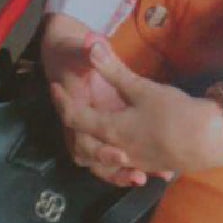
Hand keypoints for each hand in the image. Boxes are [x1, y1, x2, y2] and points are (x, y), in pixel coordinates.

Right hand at [39, 15, 144, 186]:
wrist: (62, 56)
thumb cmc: (71, 53)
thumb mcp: (78, 50)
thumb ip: (86, 51)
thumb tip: (92, 44)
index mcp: (78, 108)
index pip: (85, 139)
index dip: (100, 149)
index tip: (122, 155)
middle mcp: (83, 124)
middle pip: (95, 156)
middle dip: (114, 168)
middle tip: (138, 175)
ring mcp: (94, 129)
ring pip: (104, 161)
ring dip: (123, 172)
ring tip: (148, 178)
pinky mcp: (107, 130)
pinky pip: (117, 154)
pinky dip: (134, 164)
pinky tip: (159, 171)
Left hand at [52, 38, 222, 176]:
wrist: (207, 140)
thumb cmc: (173, 112)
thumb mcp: (142, 88)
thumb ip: (114, 69)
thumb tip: (90, 42)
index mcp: (109, 129)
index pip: (74, 117)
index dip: (62, 101)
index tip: (56, 86)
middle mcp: (115, 150)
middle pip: (82, 145)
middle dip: (75, 128)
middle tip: (75, 109)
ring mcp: (133, 161)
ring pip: (102, 160)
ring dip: (95, 148)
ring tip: (97, 132)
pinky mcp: (151, 166)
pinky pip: (125, 166)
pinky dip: (119, 158)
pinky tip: (130, 150)